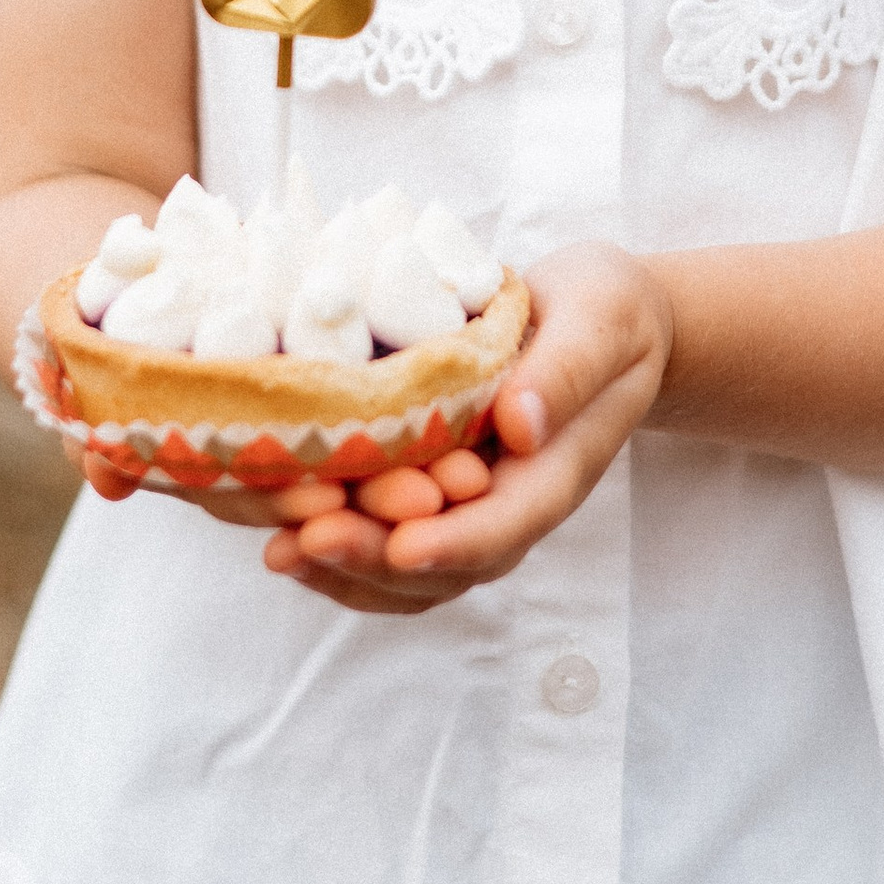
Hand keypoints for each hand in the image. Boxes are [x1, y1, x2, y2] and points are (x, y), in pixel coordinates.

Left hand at [252, 241, 673, 616]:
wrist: (600, 320)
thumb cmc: (604, 313)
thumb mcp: (602, 320)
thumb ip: (566, 371)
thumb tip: (519, 427)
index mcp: (553, 470)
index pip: (505, 526)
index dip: (452, 543)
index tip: (401, 544)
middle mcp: (507, 503)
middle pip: (442, 565)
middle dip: (371, 558)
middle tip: (303, 538)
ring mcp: (468, 505)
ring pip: (406, 571)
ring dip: (342, 566)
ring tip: (279, 548)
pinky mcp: (432, 490)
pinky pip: (387, 543)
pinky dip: (337, 553)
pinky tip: (282, 535)